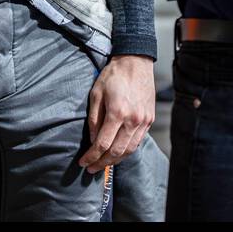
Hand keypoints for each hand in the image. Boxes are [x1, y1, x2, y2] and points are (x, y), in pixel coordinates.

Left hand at [81, 54, 155, 173]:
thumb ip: (93, 119)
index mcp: (117, 112)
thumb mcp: (96, 93)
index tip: (83, 163)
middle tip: (91, 169)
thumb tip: (92, 140)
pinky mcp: (149, 120)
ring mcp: (143, 121)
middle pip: (116, 152)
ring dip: (115, 160)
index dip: (91, 157)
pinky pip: (137, 141)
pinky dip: (127, 150)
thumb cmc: (113, 75)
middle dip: (102, 163)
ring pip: (129, 150)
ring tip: (104, 164)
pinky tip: (118, 152)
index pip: (102, 144)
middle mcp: (132, 120)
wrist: (136, 62)